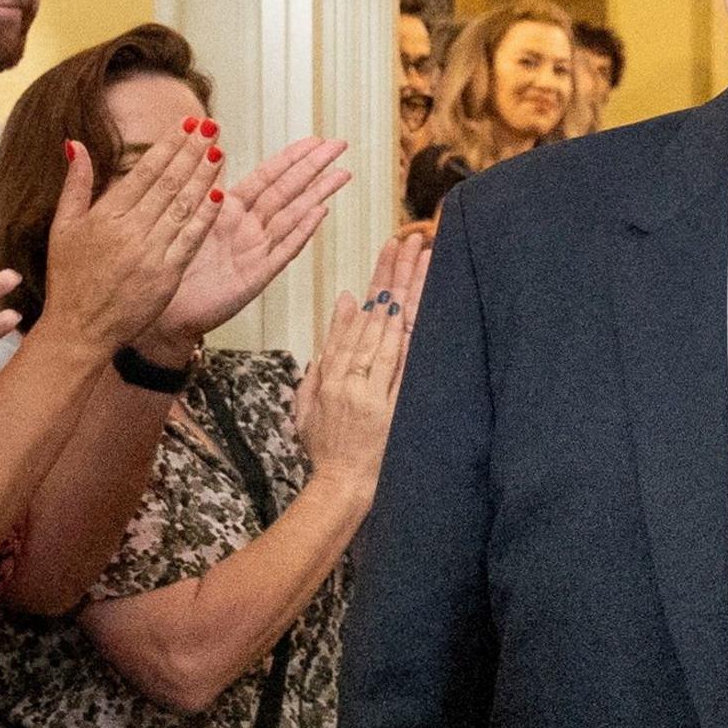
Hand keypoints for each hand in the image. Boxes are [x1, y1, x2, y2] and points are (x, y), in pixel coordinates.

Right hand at [41, 121, 225, 362]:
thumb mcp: (62, 228)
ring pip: (182, 207)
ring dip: (204, 178)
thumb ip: (75, 185)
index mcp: (105, 216)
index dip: (169, 145)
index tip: (187, 125)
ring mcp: (149, 253)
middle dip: (192, 152)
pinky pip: (190, 240)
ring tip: (219, 152)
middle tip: (212, 127)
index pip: (145, 171)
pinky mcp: (165, 276)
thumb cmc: (69, 280)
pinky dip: (205, 218)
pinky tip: (220, 196)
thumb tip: (75, 144)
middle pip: (168, 183)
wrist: (80, 329)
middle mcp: (129, 231)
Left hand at [159, 136, 351, 344]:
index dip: (291, 157)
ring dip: (317, 194)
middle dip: (314, 167)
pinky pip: (283, 251)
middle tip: (340, 146)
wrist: (167, 310)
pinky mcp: (256, 276)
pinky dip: (301, 231)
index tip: (315, 140)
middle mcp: (248, 227)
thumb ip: (205, 187)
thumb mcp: (186, 218)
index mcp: (229, 210)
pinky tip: (320, 214)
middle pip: (287, 191)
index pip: (267, 176)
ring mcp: (256, 251)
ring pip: (292, 216)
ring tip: (342, 174)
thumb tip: (213, 149)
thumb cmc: (174, 265)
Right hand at [295, 236, 430, 489]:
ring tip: (421, 257)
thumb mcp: (306, 408)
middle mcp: (348, 376)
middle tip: (409, 240)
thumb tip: (328, 335)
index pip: (353, 321)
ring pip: (388, 329)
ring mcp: (368, 389)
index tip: (387, 254)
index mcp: (330, 375)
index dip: (373, 284)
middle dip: (392, 274)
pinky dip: (404, 333)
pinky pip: (398, 364)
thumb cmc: (324, 451)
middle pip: (375, 315)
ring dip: (406, 290)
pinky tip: (414, 304)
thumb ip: (317, 368)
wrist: (339, 487)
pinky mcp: (387, 406)